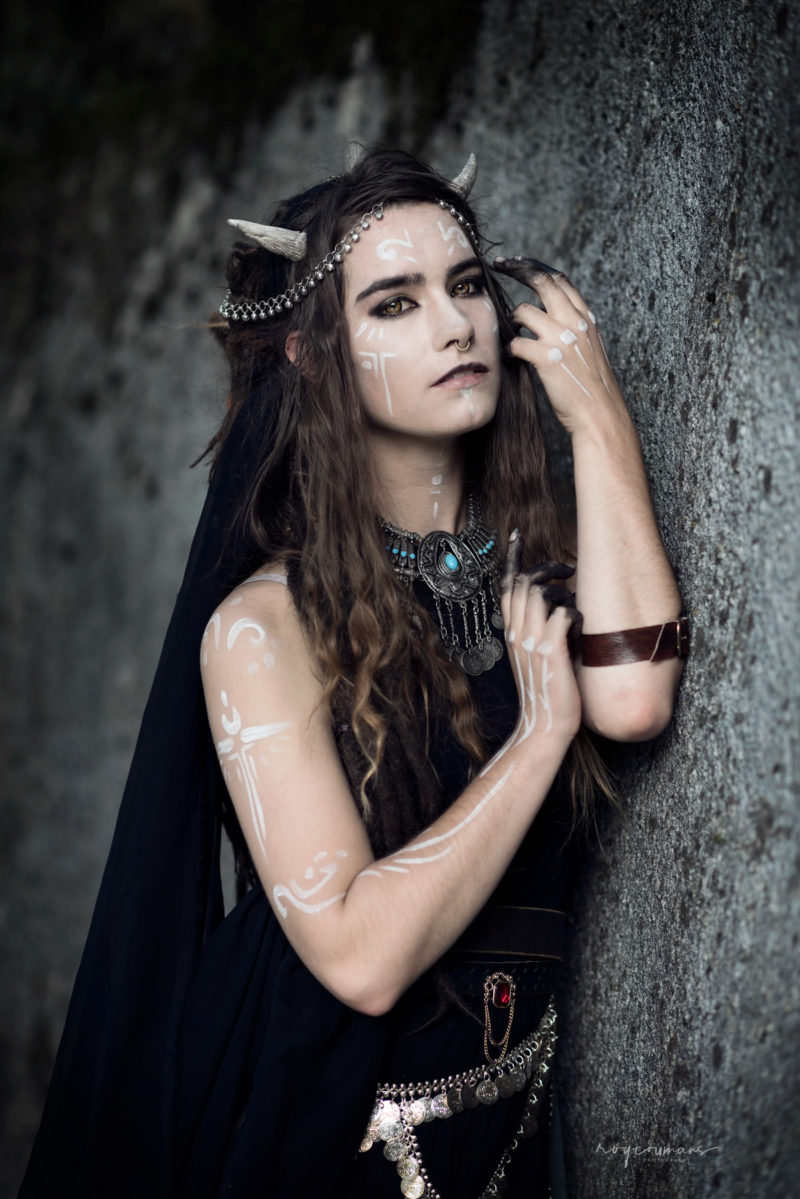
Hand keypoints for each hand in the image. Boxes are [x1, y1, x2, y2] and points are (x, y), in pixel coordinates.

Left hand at [492, 256, 625, 435]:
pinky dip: (508, 350)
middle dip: (517, 268)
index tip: (515, 262)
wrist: (599, 415)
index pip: (559, 279)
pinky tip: (509, 358)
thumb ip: (571, 328)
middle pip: (542, 281)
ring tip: (511, 336)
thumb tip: (545, 313)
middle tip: (497, 266)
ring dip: (511, 322)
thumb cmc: (589, 387)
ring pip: (524, 312)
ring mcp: (562, 340)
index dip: (534, 266)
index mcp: (586, 318)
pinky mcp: (548, 359)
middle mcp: (576, 323)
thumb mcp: (588, 349)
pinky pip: (516, 344)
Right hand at [500, 532, 581, 745]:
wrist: (544, 727)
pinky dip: (575, 614)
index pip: (506, 587)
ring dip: (562, 593)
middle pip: (523, 582)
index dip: (513, 558)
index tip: (516, 535)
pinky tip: (581, 628)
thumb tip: (556, 608)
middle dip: (547, 568)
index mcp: (512, 634)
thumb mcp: (534, 658)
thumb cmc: (546, 694)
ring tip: (575, 609)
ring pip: (540, 593)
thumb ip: (537, 632)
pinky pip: (563, 614)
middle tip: (567, 570)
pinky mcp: (551, 652)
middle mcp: (517, 634)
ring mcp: (533, 642)